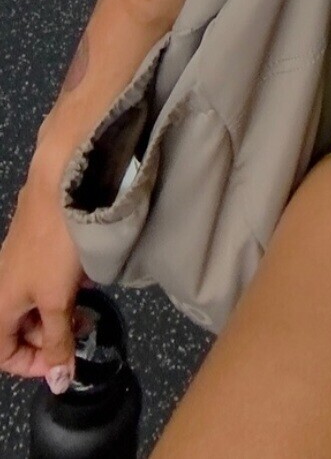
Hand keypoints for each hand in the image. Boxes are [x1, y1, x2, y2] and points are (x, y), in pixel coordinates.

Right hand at [0, 169, 84, 388]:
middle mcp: (3, 284)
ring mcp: (18, 261)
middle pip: (20, 328)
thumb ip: (58, 342)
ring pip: (36, 302)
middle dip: (51, 335)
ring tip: (87, 304)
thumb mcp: (58, 301)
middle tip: (82, 329)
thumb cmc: (55, 245)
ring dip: (61, 310)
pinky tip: (85, 275)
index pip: (3, 354)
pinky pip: (45, 277)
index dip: (31, 365)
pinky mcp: (36, 243)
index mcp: (0, 304)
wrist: (61, 182)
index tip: (63, 361)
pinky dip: (64, 284)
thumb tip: (58, 383)